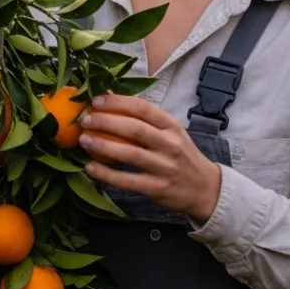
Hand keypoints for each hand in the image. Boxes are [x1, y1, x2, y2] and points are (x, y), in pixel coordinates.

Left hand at [80, 94, 220, 224]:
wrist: (205, 188)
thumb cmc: (182, 156)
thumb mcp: (172, 133)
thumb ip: (147, 120)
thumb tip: (112, 101)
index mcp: (172, 126)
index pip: (143, 108)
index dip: (118, 102)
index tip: (97, 100)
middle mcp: (169, 144)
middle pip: (134, 129)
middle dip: (106, 122)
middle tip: (85, 119)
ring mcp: (164, 167)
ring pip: (129, 154)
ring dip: (103, 146)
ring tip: (84, 140)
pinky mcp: (157, 188)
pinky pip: (127, 180)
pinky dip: (106, 174)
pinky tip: (91, 168)